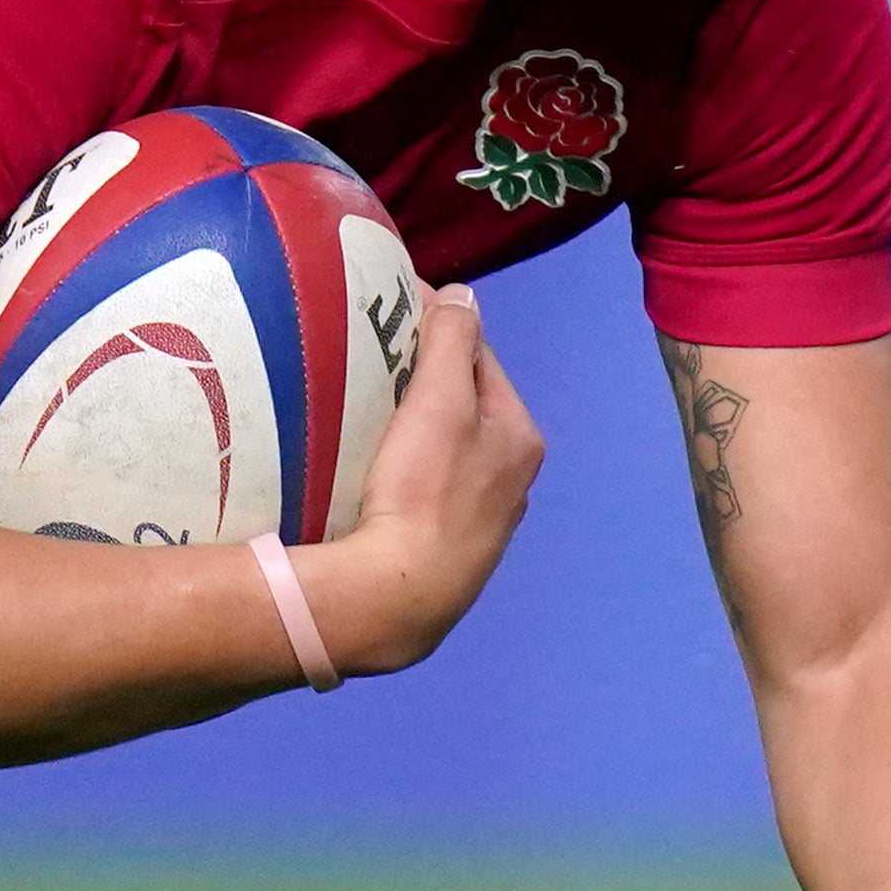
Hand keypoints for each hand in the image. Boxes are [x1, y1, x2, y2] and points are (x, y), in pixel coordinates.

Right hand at [304, 285, 542, 673]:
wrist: (400, 596)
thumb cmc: (424, 489)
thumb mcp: (441, 399)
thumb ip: (454, 340)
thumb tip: (463, 295)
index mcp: (520, 435)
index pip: (480, 359)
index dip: (438, 332)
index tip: (391, 320)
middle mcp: (514, 478)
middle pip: (465, 407)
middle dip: (426, 383)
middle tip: (373, 369)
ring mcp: (484, 521)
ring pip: (448, 452)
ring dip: (417, 431)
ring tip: (370, 421)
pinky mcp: (451, 553)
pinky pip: (430, 492)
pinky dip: (409, 474)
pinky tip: (378, 480)